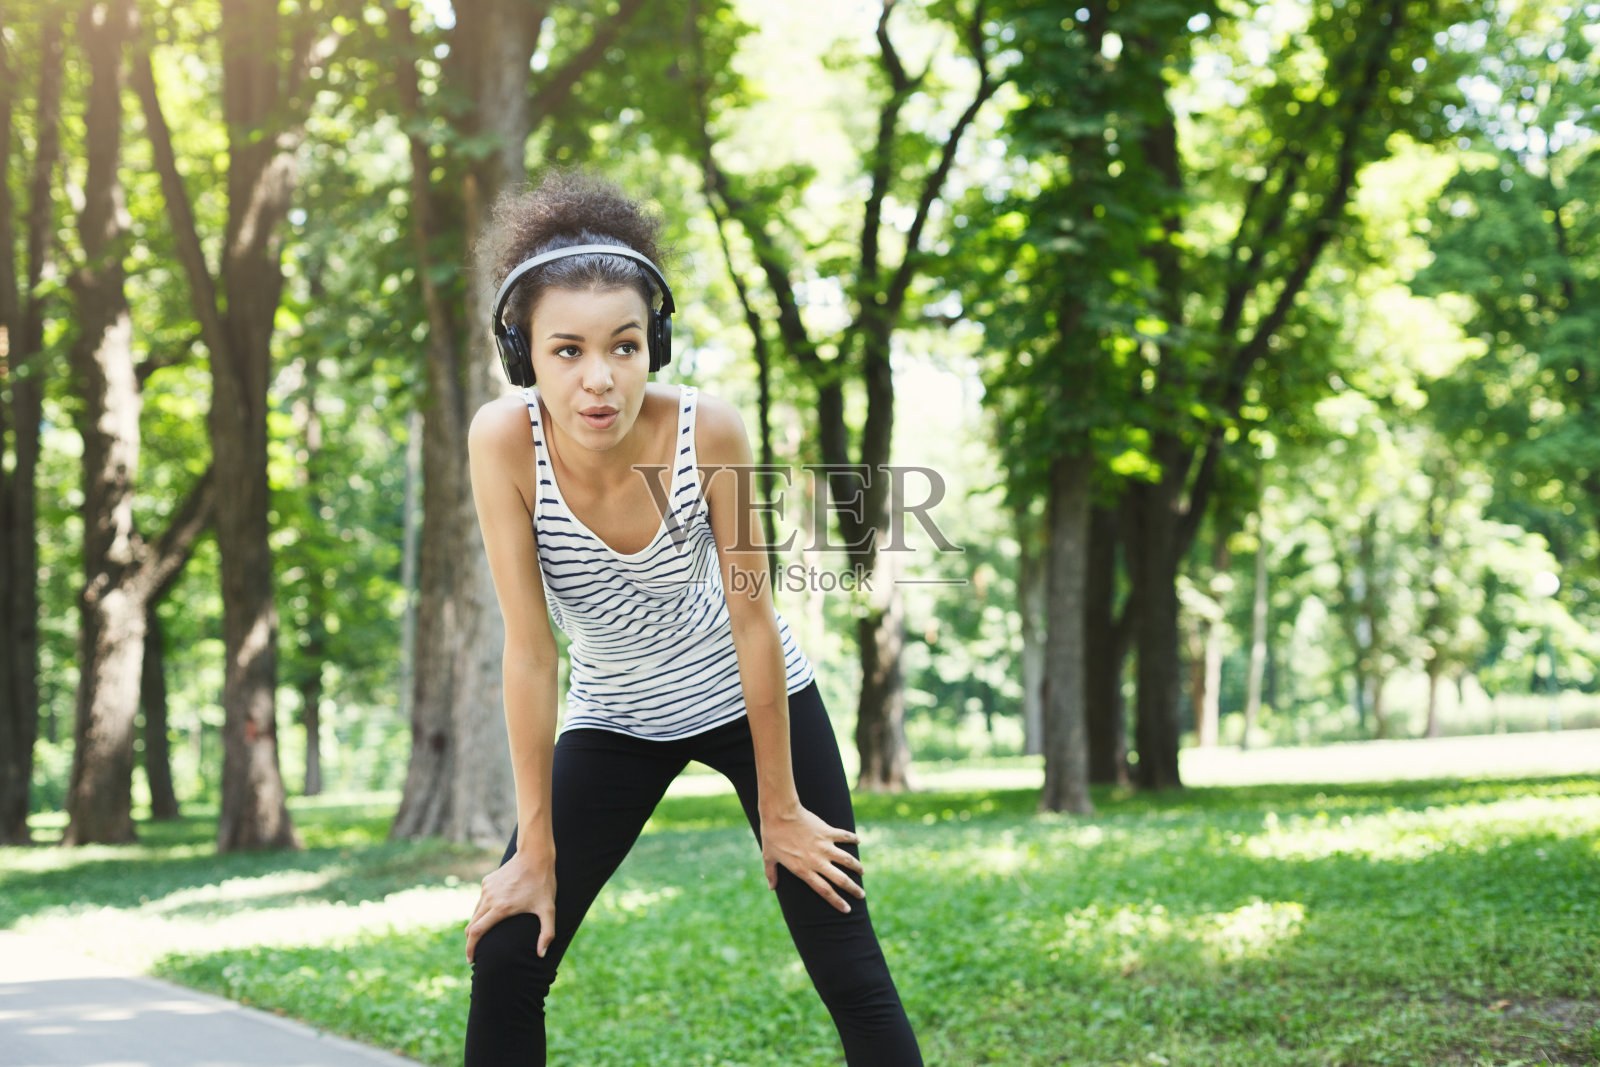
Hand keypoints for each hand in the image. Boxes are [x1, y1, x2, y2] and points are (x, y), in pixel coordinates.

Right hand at [465, 848, 555, 963]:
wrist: (534, 855)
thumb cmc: (543, 883)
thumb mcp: (549, 909)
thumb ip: (547, 933)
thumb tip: (541, 955)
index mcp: (501, 908)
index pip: (477, 932)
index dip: (471, 948)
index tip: (471, 960)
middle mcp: (489, 898)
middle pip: (472, 925)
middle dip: (471, 941)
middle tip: (476, 953)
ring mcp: (486, 889)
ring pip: (475, 912)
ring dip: (476, 925)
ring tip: (484, 935)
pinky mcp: (486, 881)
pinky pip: (481, 900)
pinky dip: (483, 910)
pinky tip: (492, 914)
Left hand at [759, 805, 865, 912]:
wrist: (780, 813)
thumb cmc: (772, 836)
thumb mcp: (768, 857)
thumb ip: (771, 874)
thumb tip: (772, 887)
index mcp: (804, 870)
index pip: (825, 891)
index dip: (837, 901)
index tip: (847, 909)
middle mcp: (817, 861)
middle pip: (841, 880)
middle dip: (853, 889)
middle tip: (861, 895)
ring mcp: (824, 846)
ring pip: (847, 860)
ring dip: (857, 867)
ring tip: (863, 872)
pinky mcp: (827, 832)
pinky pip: (844, 836)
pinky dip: (853, 838)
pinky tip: (859, 841)